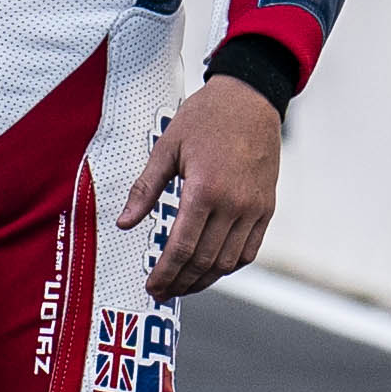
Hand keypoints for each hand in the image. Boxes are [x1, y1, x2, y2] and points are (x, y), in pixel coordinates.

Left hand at [131, 76, 285, 300]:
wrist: (250, 99)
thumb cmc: (205, 118)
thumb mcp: (167, 148)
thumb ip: (145, 189)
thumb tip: (124, 223)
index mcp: (204, 189)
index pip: (182, 247)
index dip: (165, 273)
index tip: (151, 287)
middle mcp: (233, 205)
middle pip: (204, 261)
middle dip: (180, 282)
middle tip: (161, 292)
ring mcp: (253, 209)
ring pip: (227, 262)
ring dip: (204, 280)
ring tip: (182, 284)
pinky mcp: (266, 209)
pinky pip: (248, 251)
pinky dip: (229, 266)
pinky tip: (210, 269)